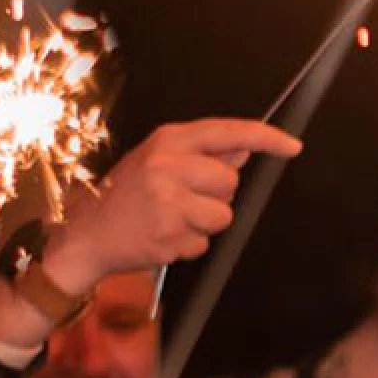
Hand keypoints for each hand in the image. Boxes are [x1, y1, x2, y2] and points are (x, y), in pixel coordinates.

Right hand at [45, 120, 302, 290]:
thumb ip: (201, 155)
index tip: (293, 146)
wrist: (85, 232)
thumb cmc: (127, 195)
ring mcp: (168, 201)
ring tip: (171, 219)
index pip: (228, 132)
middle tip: (181, 199)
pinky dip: (190, 244)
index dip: (265, 138)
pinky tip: (162, 236)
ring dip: (205, 223)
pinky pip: (204, 243)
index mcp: (167, 140)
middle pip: (231, 181)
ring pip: (223, 216)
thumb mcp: (157, 160)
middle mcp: (168, 165)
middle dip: (216, 195)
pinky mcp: (169, 234)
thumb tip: (244, 150)